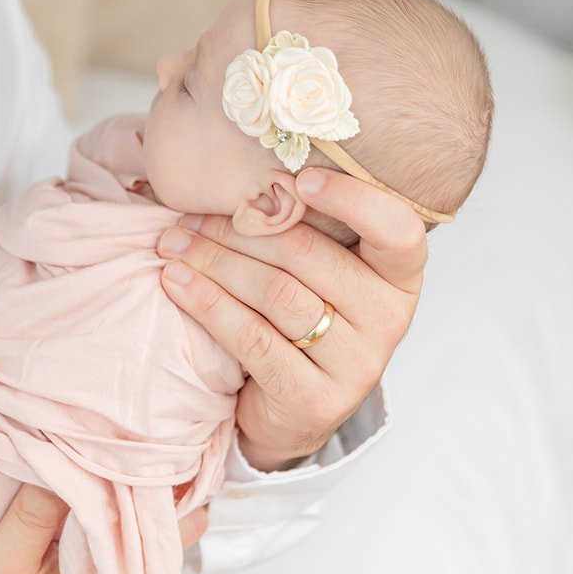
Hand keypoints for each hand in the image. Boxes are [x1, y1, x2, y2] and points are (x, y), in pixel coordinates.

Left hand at [158, 166, 425, 471]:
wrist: (292, 406)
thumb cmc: (303, 314)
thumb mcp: (320, 269)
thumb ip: (306, 224)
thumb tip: (246, 167)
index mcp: (399, 276)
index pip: (397, 230)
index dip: (352, 200)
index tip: (300, 179)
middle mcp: (389, 320)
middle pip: (307, 255)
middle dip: (237, 229)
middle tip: (187, 217)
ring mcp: (357, 365)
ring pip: (275, 294)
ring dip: (214, 263)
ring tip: (173, 246)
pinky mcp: (316, 400)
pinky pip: (253, 339)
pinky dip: (207, 304)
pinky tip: (176, 283)